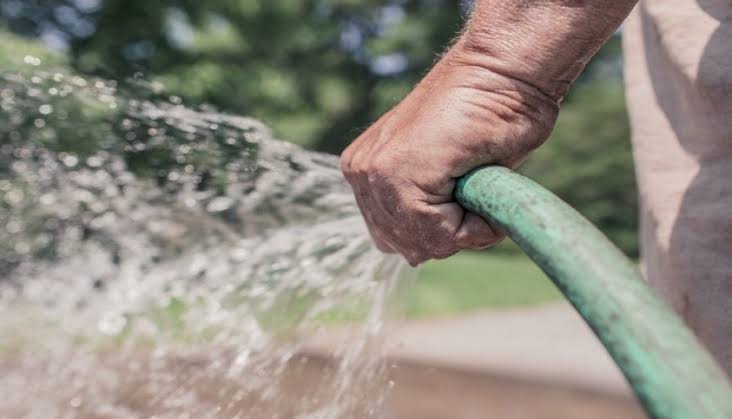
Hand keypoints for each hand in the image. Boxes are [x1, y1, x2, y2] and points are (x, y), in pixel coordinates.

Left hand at [341, 42, 558, 265]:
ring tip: (477, 181)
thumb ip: (422, 209)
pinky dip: (473, 225)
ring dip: (463, 228)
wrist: (501, 72)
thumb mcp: (447, 175)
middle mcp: (362, 174)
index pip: (397, 237)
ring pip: (422, 244)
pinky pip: (437, 234)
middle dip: (449, 232)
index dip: (443, 229)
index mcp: (367, 172)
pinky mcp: (394, 174)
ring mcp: (373, 174)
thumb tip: (413, 254)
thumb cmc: (487, 116)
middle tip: (473, 186)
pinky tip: (480, 182)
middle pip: (407, 246)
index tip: (465, 188)